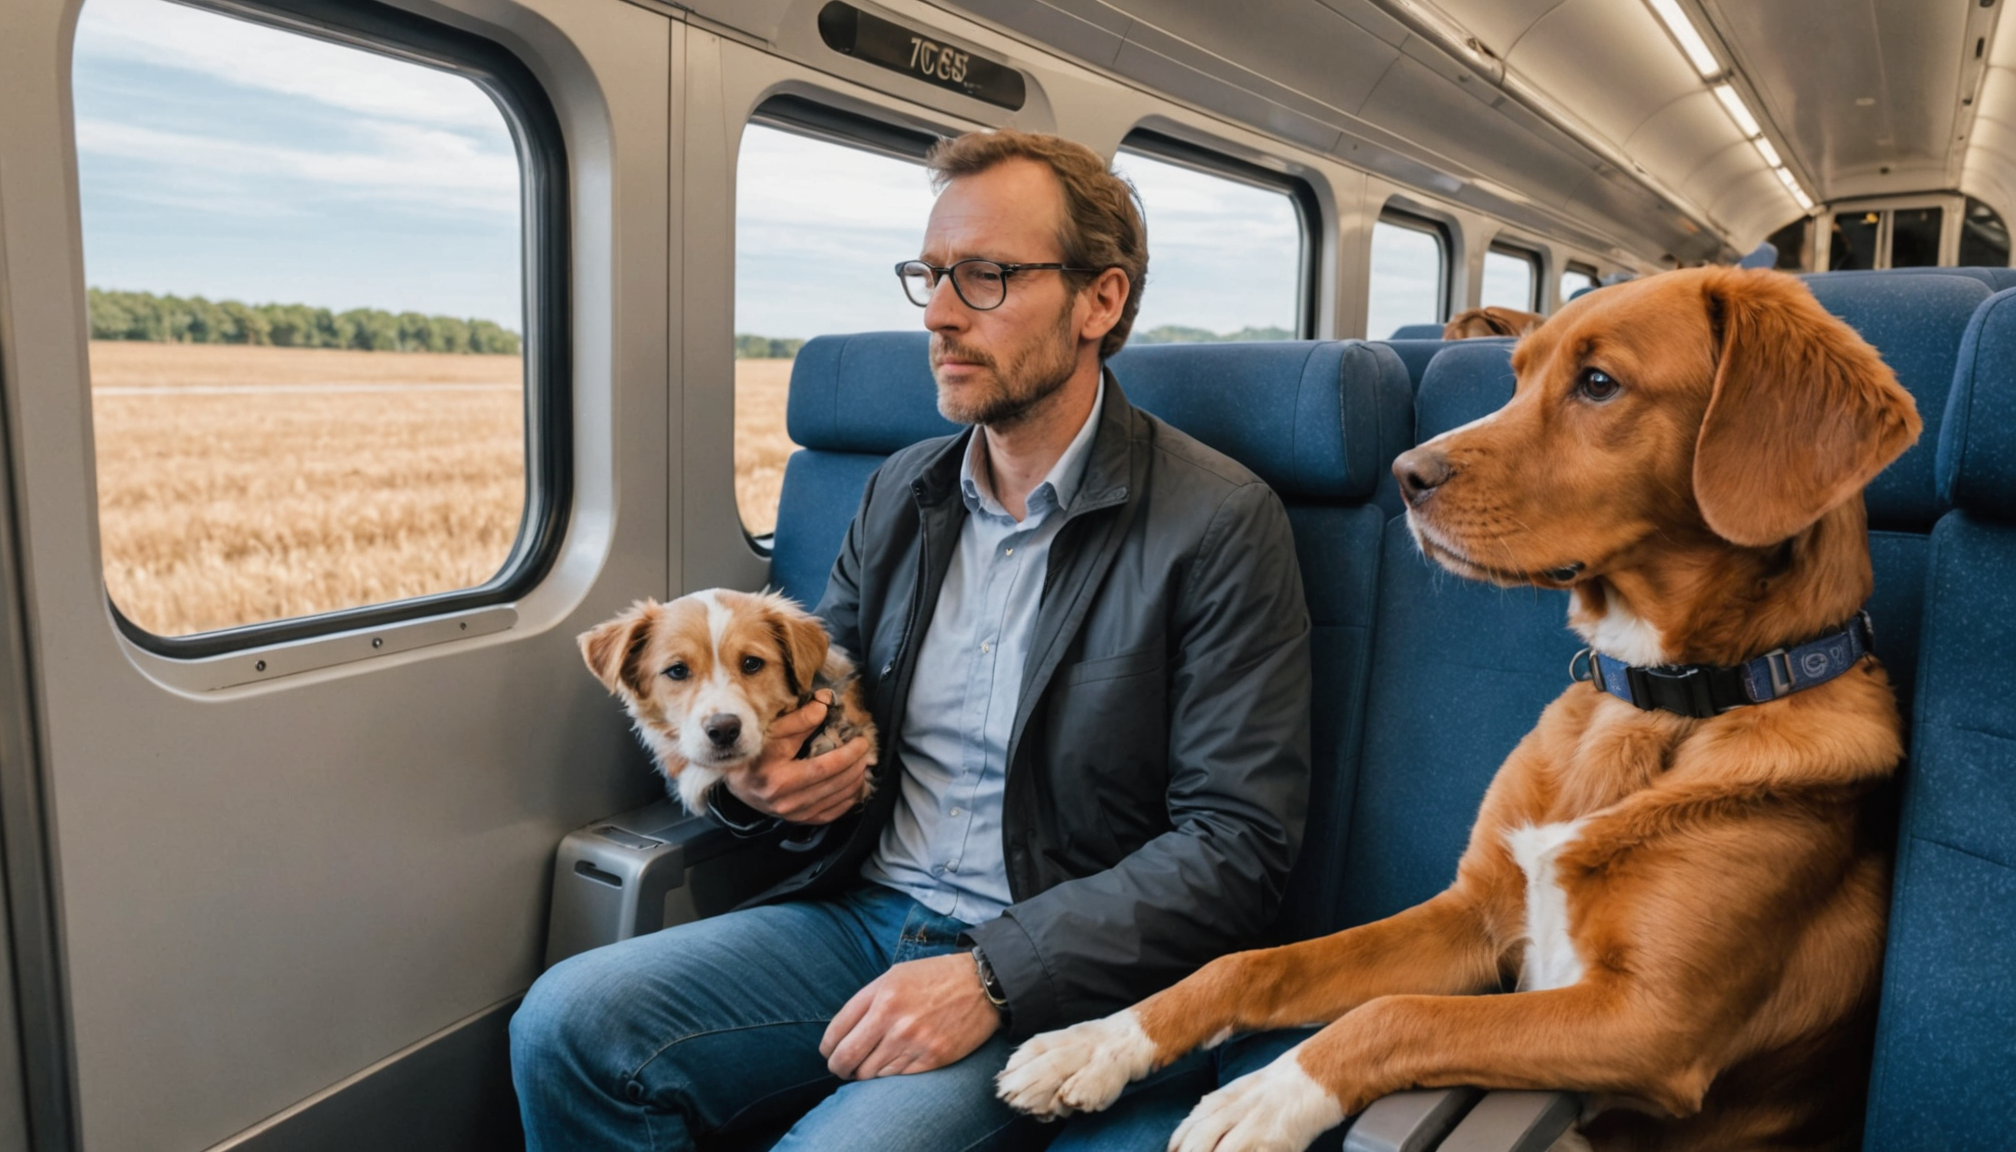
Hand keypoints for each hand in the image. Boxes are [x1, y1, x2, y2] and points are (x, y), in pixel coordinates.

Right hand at [722, 691, 874, 823]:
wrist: (734, 780)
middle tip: (867, 750)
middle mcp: (784, 800)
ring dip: (856, 781)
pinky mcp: (795, 820)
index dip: (848, 754)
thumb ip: (797, 720)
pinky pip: (829, 813)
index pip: (824, 766)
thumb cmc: (752, 752)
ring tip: (864, 764)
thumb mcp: (770, 732)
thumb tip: (824, 705)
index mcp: (776, 777)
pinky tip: (855, 786)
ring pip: (835, 799)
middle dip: (856, 765)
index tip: (862, 740)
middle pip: (833, 783)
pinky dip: (847, 800)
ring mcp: (791, 813)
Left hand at [820, 952, 1001, 1078]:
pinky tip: (895, 1063)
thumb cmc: (933, 978)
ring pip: (870, 1074)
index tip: (829, 1052)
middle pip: (847, 1060)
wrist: (981, 985)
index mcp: (881, 997)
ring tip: (871, 1064)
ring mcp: (914, 1043)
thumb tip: (839, 1036)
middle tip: (842, 1068)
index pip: (835, 1034)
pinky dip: (890, 1075)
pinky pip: (896, 1079)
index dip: (827, 1049)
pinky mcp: (932, 1060)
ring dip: (866, 1072)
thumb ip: (865, 1002)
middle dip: (838, 1068)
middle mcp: (894, 1021)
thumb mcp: (894, 976)